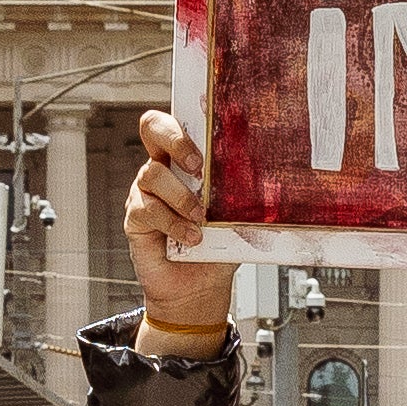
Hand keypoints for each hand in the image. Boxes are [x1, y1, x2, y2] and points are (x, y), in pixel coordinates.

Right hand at [124, 109, 235, 346]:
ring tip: (201, 218)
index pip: (176, 122)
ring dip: (182, 196)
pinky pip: (148, 210)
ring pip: (153, 174)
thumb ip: (244, 194)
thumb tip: (271, 176)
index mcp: (185, 160)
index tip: (208, 128)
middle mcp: (162, 169)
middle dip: (176, 141)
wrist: (199, 287)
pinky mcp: (136, 219)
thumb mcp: (237, 216)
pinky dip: (173, 224)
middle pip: (153, 128)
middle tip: (199, 166)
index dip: (185, 118)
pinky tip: (191, 237)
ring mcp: (145, 192)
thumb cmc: (217, 247)